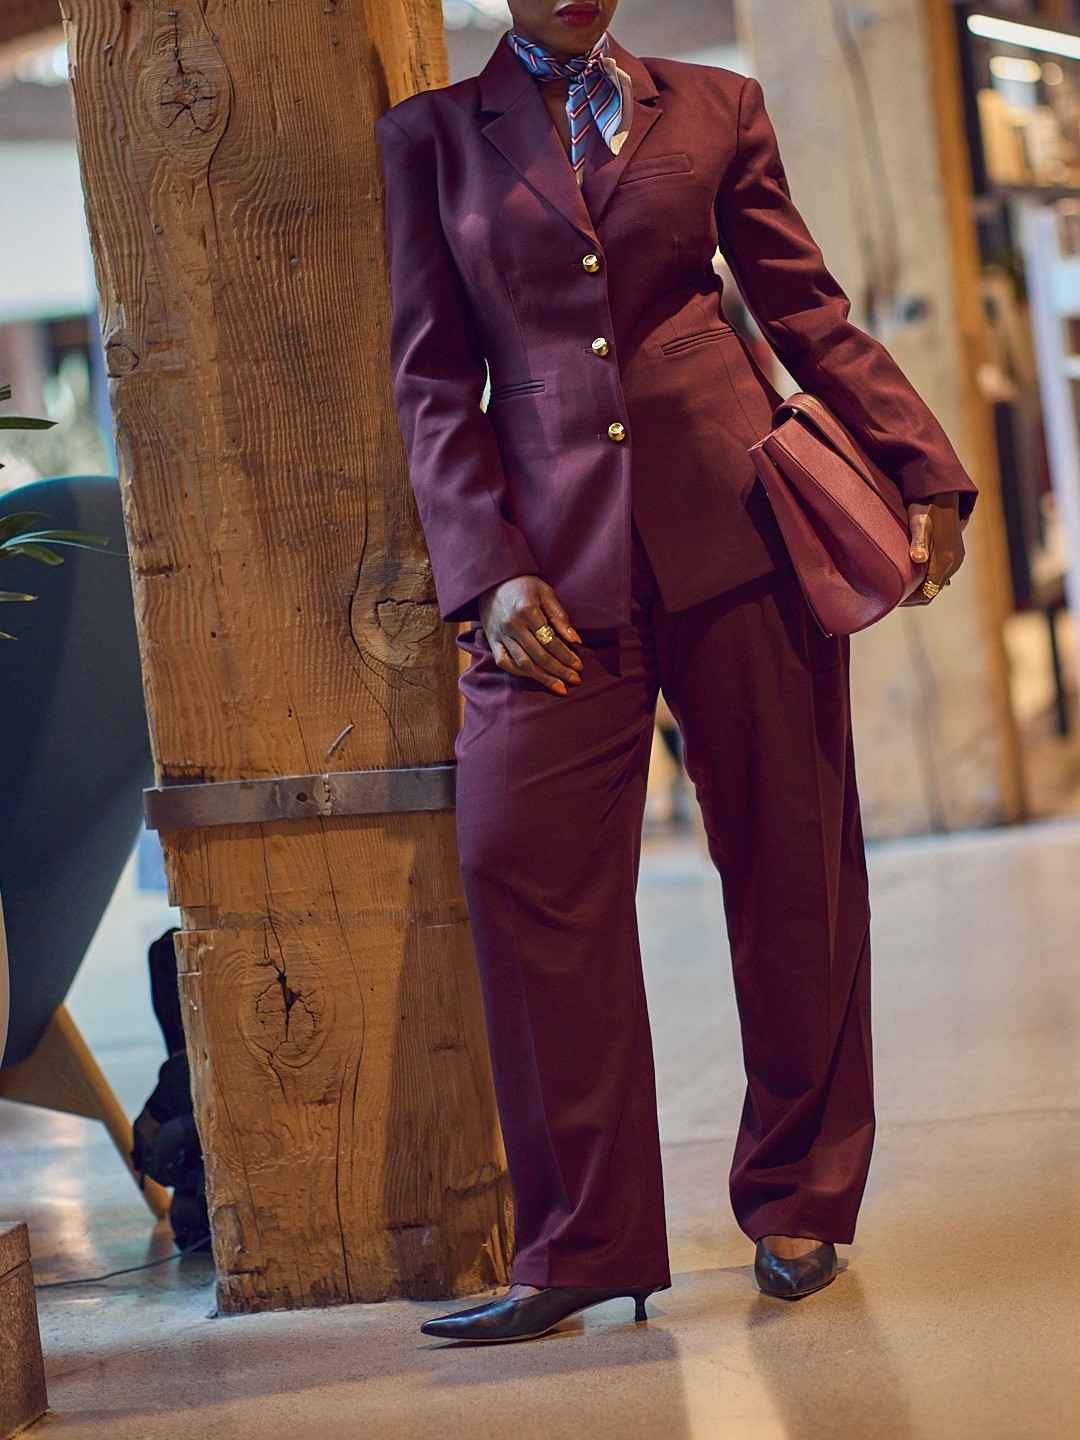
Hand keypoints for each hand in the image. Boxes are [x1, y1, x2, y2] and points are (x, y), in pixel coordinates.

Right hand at [477, 575, 583, 694]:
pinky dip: (519, 673)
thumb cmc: (523, 584)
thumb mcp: (545, 593)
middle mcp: (513, 626)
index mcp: (527, 611)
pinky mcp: (492, 640)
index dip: (566, 656)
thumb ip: (560, 616)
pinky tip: (535, 677)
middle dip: (559, 671)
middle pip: (539, 656)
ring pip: (523, 664)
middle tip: (575, 680)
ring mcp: (500, 635)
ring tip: (559, 687)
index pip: (551, 641)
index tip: (579, 666)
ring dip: (543, 678)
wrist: (492, 580)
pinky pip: (504, 662)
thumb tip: (576, 640)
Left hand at [901, 493, 965, 605]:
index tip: (894, 600)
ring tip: (901, 588)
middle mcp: (953, 564)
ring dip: (921, 588)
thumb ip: (918, 543)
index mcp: (944, 561)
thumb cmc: (927, 509)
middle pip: (932, 591)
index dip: (910, 599)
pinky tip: (913, 576)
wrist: (942, 495)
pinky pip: (941, 574)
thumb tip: (918, 559)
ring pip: (937, 584)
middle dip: (914, 597)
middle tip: (894, 597)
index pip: (927, 593)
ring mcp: (956, 559)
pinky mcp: (955, 554)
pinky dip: (927, 580)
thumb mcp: (919, 525)